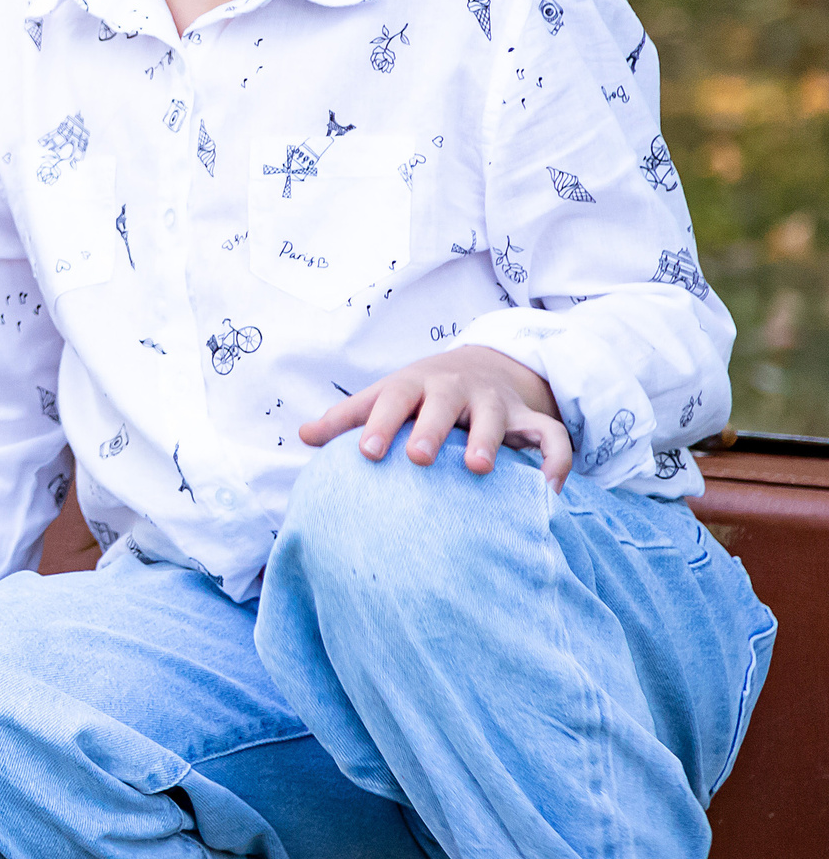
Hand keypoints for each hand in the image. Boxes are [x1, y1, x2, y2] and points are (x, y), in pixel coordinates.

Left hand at [299, 345, 571, 486]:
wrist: (479, 366)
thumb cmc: (416, 394)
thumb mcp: (382, 397)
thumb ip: (346, 419)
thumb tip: (303, 436)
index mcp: (413, 385)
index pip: (392, 399)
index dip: (380, 423)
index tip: (367, 453)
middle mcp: (454, 390)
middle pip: (442, 403)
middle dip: (431, 427)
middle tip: (418, 458)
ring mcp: (493, 402)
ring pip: (495, 416)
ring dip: (488, 439)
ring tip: (479, 469)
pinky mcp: (527, 419)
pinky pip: (551, 437)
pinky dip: (555, 460)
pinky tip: (547, 492)